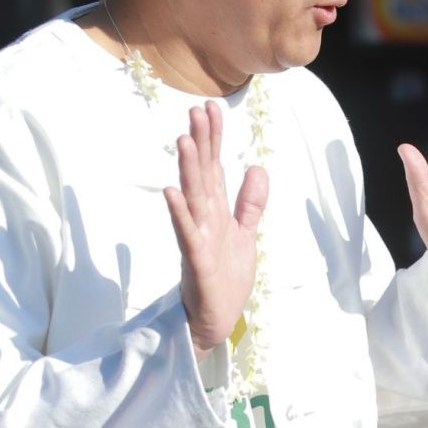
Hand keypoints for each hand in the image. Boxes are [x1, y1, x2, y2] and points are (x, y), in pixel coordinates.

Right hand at [163, 100, 268, 353]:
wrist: (215, 320)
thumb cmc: (226, 279)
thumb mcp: (245, 235)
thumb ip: (250, 203)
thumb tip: (256, 167)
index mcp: (216, 212)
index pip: (214, 167)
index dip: (214, 138)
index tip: (213, 107)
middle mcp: (204, 220)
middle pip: (203, 174)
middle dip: (201, 143)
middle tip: (197, 109)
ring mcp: (198, 238)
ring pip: (193, 197)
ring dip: (188, 169)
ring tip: (184, 139)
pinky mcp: (196, 261)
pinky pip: (186, 234)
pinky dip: (179, 214)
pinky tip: (171, 192)